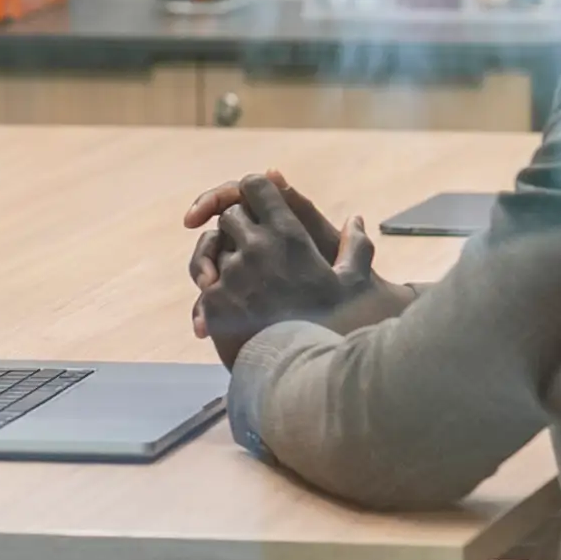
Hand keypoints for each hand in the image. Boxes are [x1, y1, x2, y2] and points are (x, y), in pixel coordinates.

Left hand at [182, 172, 371, 348]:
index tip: (256, 204)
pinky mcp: (213, 302)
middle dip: (238, 227)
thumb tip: (355, 219)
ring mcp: (231, 274)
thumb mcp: (355, 283)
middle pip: (230, 216)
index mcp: (288, 235)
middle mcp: (256, 247)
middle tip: (250, 247)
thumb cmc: (336, 329)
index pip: (256, 186)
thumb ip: (356, 246)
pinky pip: (204, 285)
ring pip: (211, 249)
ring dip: (223, 260)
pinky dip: (214, 294)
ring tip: (241, 282)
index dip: (253, 191)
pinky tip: (229, 310)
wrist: (307, 373)